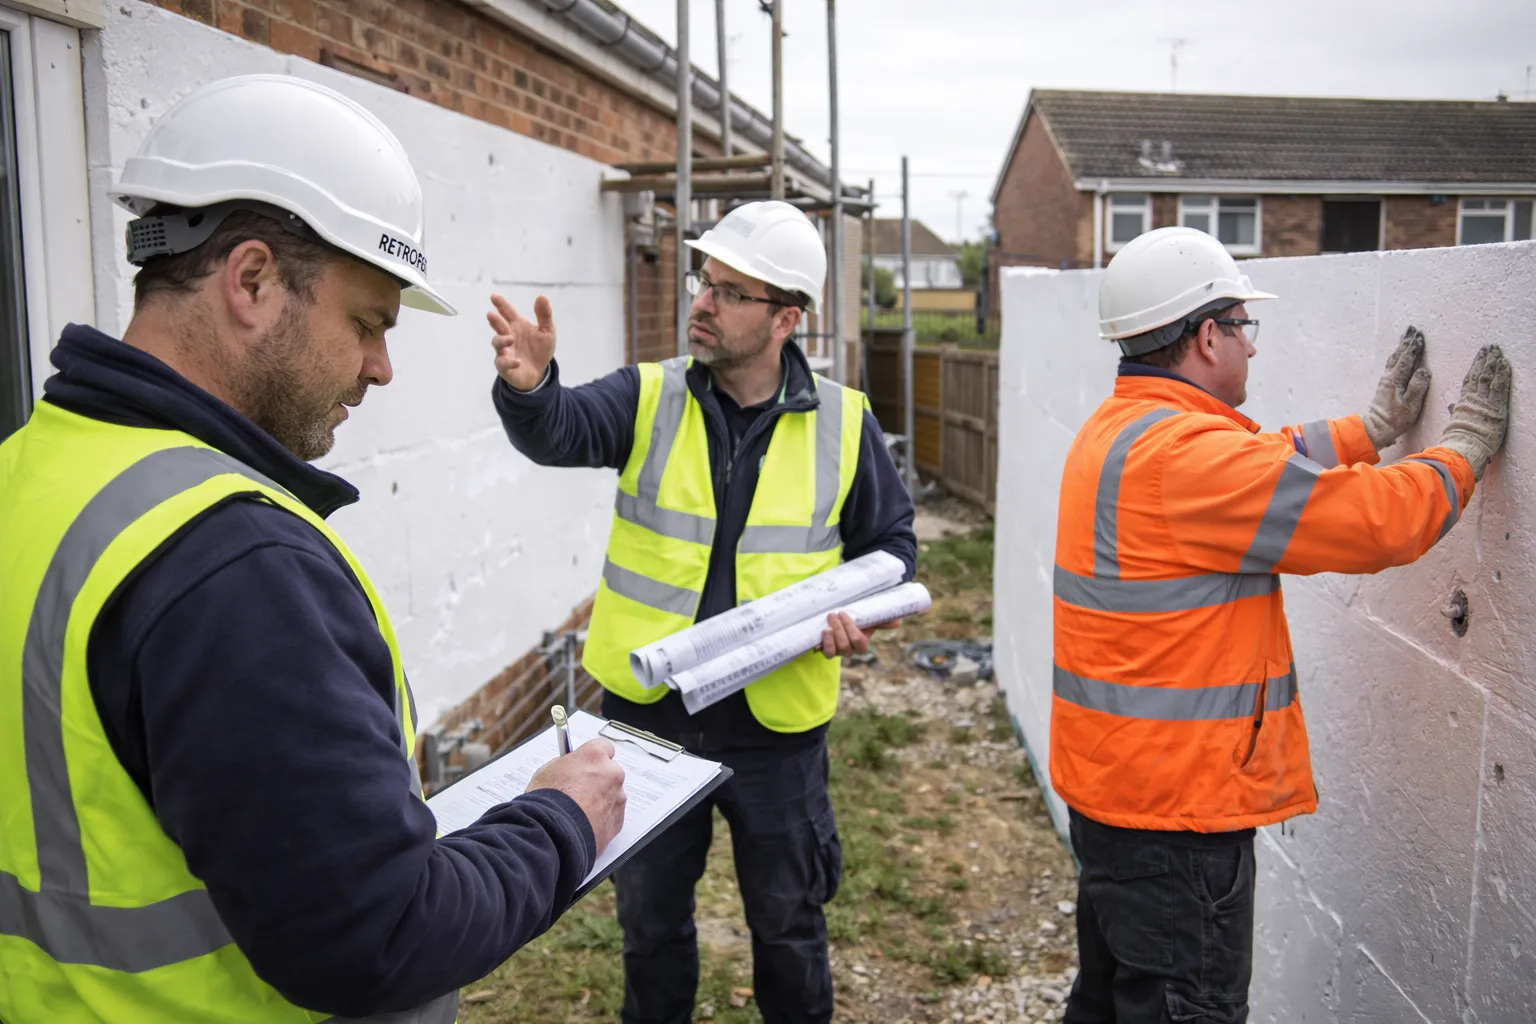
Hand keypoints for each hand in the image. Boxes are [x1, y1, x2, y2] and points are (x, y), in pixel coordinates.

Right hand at [488, 293, 556, 391]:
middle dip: (495, 320)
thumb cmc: (540, 349)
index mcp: (517, 325)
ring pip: (497, 343)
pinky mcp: (505, 367)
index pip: (507, 312)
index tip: (494, 296)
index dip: (500, 304)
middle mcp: (508, 336)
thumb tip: (542, 296)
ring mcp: (504, 351)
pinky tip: (517, 362)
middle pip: (499, 326)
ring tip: (510, 339)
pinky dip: (508, 362)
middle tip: (491, 314)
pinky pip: (502, 364)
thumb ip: (544, 315)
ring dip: (502, 340)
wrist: (539, 372)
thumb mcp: (547, 331)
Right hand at [526, 738, 626, 852]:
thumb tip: (569, 766)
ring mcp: (617, 797)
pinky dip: (602, 818)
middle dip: (598, 779)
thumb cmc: (546, 802)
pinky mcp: (618, 820)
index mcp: (594, 756)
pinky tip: (584, 823)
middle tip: (579, 791)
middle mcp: (611, 773)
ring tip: (579, 812)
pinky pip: (612, 814)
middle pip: (609, 771)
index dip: (592, 757)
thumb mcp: (547, 771)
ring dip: (600, 800)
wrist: (553, 833)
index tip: (586, 764)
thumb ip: (565, 765)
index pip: (602, 747)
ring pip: (612, 794)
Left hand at [819, 612, 901, 658]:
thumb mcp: (869, 619)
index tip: (843, 613)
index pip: (858, 642)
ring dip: (831, 636)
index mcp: (862, 644)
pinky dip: (825, 643)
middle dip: (839, 629)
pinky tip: (823, 632)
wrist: (839, 622)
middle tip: (834, 614)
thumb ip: (883, 620)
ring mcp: (838, 652)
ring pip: (835, 651)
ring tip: (828, 623)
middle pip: (845, 646)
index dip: (850, 628)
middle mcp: (850, 651)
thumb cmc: (857, 621)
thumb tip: (898, 622)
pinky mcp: (827, 651)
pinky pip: (826, 654)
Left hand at [1361, 326, 1431, 450]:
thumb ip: (1417, 387)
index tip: (1420, 336)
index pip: (1407, 359)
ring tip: (1406, 336)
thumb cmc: (1395, 419)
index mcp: (1395, 380)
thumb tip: (1424, 370)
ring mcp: (1385, 380)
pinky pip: (1392, 364)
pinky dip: (1397, 356)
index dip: (1414, 347)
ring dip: (1401, 347)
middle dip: (1406, 342)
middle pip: (1398, 355)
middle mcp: (1388, 376)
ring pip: (1394, 358)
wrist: (1375, 428)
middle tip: (1412, 328)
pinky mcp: (1384, 385)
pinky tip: (1398, 355)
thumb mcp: (1411, 405)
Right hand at [1439, 344, 1512, 480]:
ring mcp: (1485, 401)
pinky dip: (1502, 374)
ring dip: (1493, 363)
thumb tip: (1453, 406)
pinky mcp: (1496, 406)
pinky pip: (1499, 386)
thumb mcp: (1456, 423)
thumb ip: (1456, 412)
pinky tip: (1504, 364)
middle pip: (1479, 374)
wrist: (1464, 446)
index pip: (1470, 380)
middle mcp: (1474, 399)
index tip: (1479, 356)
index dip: (1475, 366)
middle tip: (1490, 347)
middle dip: (1485, 360)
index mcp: (1464, 403)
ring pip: (1489, 377)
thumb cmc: (1459, 440)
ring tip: (1497, 351)